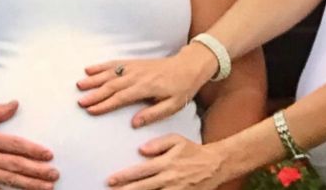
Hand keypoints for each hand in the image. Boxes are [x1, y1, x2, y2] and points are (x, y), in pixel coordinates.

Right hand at [76, 45, 215, 126]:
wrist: (188, 66)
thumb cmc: (181, 88)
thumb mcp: (173, 106)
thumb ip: (153, 114)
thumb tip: (134, 123)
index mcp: (146, 88)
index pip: (121, 97)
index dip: (105, 104)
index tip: (91, 110)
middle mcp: (137, 76)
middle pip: (111, 85)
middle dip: (94, 94)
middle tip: (80, 101)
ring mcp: (134, 67)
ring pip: (110, 73)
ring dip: (94, 79)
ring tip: (79, 85)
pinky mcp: (133, 62)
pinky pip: (114, 63)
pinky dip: (101, 66)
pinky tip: (89, 69)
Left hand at [106, 135, 226, 189]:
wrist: (215, 165)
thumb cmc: (193, 151)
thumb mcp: (176, 140)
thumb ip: (158, 143)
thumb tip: (141, 149)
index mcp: (166, 163)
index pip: (140, 171)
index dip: (124, 177)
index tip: (110, 180)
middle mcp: (169, 179)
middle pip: (143, 188)